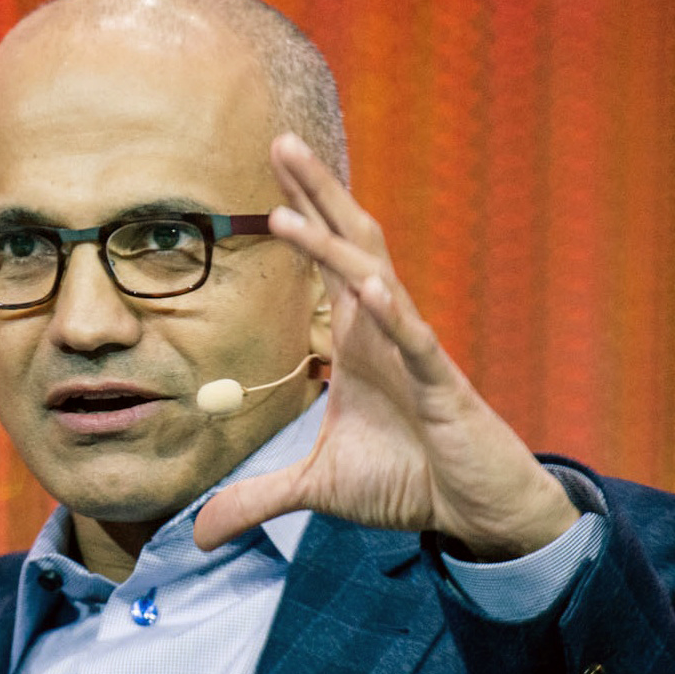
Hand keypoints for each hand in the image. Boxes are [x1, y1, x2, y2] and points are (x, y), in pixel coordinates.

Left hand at [194, 135, 576, 559]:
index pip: (327, 263)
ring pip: (376, 279)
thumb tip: (200, 531)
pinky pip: (417, 342)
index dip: (303, 214)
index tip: (268, 172)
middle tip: (278, 142)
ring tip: (291, 203)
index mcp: (359, 340)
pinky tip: (369, 286)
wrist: (474, 510)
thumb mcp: (317, 490)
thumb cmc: (407, 482)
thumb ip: (257, 499)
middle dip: (317, 194)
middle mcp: (386, 331)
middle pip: (351, 244)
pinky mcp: (442, 388)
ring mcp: (416, 354)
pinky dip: (393, 315)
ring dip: (333, 242)